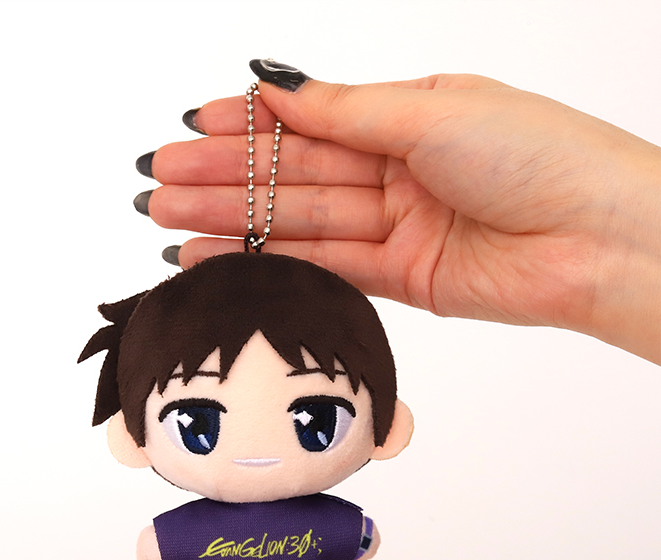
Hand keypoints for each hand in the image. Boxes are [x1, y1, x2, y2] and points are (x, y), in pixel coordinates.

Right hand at [142, 68, 660, 362]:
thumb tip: (274, 86)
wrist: (596, 241)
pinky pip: (322, 266)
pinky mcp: (399, 280)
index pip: (309, 121)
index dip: (247, 127)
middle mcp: (397, 171)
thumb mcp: (431, 113)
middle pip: (293, 176)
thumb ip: (345, 112)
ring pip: (298, 223)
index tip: (189, 126)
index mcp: (409, 117)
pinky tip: (221, 256)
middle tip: (157, 182)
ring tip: (167, 221)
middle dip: (223, 178)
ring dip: (233, 223)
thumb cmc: (536, 154)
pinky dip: (272, 262)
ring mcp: (395, 228)